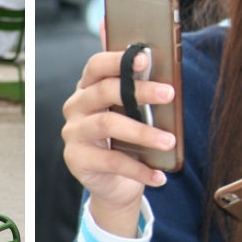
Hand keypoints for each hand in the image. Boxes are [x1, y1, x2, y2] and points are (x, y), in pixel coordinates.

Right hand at [61, 47, 176, 234]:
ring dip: (143, 133)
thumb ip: (138, 92)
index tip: (144, 58)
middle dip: (140, 90)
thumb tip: (158, 70)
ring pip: (108, 125)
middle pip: (104, 90)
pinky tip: (159, 175)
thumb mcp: (131, 114)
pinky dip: (139, 169)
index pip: (97, 65)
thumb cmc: (125, 141)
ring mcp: (73, 133)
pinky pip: (111, 161)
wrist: (113, 182)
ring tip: (169, 141)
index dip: (118, 60)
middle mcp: (75, 106)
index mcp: (88, 88)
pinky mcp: (76, 159)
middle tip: (169, 93)